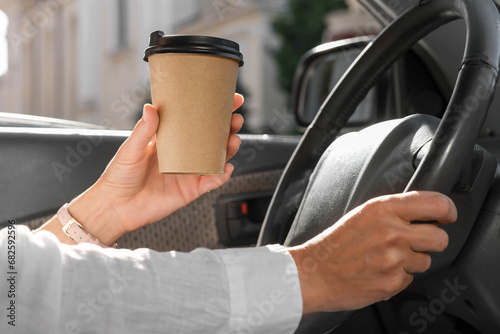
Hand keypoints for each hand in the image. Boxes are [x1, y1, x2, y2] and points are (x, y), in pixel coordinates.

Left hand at [65, 94, 244, 244]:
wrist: (116, 207)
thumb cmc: (119, 176)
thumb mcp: (130, 149)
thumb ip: (143, 130)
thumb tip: (151, 108)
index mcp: (170, 140)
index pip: (195, 121)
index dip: (212, 111)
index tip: (227, 99)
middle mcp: (183, 155)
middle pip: (212, 138)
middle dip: (227, 128)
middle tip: (235, 119)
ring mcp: (189, 172)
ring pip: (216, 158)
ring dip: (228, 149)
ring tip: (233, 140)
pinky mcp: (191, 190)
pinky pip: (211, 182)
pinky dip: (221, 175)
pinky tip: (225, 168)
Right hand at [288, 191, 456, 313]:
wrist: (314, 273)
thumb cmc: (334, 244)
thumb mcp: (362, 213)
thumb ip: (393, 210)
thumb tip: (424, 211)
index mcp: (383, 209)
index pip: (436, 204)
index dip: (448, 211)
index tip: (447, 216)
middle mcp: (392, 232)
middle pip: (440, 237)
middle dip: (432, 240)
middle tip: (417, 241)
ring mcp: (394, 259)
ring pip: (426, 261)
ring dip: (412, 261)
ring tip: (386, 258)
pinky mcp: (392, 282)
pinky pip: (410, 278)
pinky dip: (398, 277)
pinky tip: (378, 271)